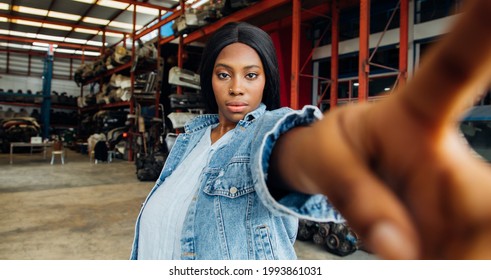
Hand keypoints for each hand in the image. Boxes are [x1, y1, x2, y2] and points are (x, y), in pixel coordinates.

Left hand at [314, 0, 490, 258]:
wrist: (341, 169)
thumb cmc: (334, 148)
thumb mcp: (324, 160)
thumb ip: (355, 195)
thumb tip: (399, 250)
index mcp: (414, 114)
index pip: (454, 71)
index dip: (484, 32)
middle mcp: (448, 152)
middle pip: (479, 195)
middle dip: (458, 227)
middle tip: (429, 252)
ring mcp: (457, 194)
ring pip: (476, 235)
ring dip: (445, 256)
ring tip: (408, 252)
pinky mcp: (456, 228)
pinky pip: (460, 254)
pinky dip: (440, 262)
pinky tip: (421, 256)